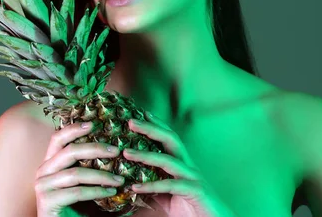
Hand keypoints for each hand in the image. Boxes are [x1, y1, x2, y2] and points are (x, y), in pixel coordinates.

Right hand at [34, 121, 124, 216]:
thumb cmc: (74, 206)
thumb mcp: (81, 182)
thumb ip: (87, 165)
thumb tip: (111, 147)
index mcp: (50, 163)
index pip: (58, 139)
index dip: (74, 129)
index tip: (93, 123)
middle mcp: (43, 171)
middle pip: (69, 152)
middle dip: (95, 149)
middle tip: (116, 151)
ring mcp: (43, 186)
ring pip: (76, 173)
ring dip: (102, 176)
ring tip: (119, 179)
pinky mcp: (47, 201)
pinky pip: (77, 192)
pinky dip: (97, 191)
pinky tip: (111, 192)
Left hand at [122, 112, 236, 216]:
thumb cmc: (192, 210)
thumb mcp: (168, 198)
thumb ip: (154, 190)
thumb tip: (132, 186)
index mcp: (183, 164)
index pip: (170, 138)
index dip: (157, 124)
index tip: (141, 113)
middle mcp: (189, 167)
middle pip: (171, 139)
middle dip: (151, 128)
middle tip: (131, 121)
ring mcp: (193, 177)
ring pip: (168, 160)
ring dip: (146, 155)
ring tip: (126, 153)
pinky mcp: (195, 191)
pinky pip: (170, 185)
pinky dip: (151, 186)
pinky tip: (135, 187)